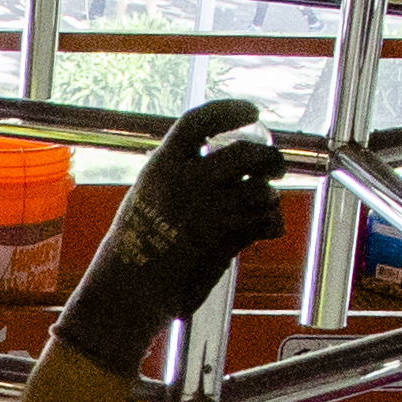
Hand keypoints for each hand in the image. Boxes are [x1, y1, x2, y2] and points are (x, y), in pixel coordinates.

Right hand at [50, 100, 291, 377]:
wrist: (125, 291)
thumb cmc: (135, 245)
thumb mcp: (148, 195)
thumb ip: (180, 175)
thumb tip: (219, 163)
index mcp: (161, 166)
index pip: (199, 121)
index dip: (230, 110)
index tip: (251, 111)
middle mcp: (185, 183)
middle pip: (243, 153)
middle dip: (268, 157)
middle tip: (276, 165)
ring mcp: (206, 212)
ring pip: (259, 190)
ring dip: (269, 197)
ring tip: (265, 204)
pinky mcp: (223, 241)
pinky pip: (262, 222)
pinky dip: (271, 223)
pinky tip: (265, 228)